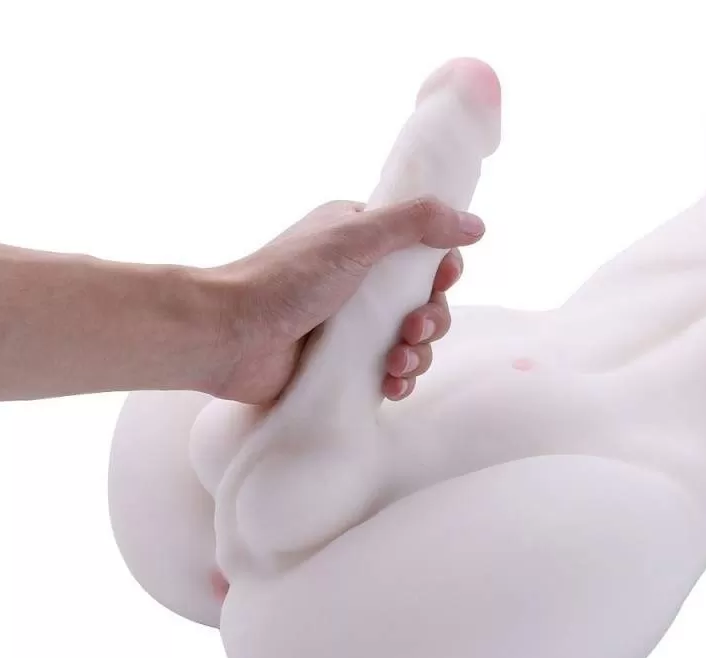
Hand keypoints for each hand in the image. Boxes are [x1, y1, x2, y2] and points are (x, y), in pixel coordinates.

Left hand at [203, 196, 484, 405]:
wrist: (230, 336)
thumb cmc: (286, 280)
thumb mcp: (355, 237)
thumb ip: (416, 223)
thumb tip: (475, 225)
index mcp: (360, 242)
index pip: (421, 253)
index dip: (441, 270)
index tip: (444, 280)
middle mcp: (358, 282)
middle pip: (423, 302)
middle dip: (431, 319)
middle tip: (414, 329)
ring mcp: (350, 327)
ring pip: (410, 341)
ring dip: (417, 354)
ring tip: (396, 363)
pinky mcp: (342, 366)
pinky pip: (388, 374)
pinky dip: (399, 380)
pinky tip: (391, 385)